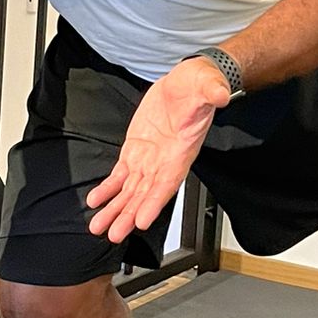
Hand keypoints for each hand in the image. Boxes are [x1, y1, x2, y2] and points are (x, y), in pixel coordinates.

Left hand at [87, 58, 229, 243]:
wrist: (186, 83)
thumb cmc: (199, 88)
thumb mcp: (207, 86)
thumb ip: (213, 92)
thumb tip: (221, 95)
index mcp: (182, 152)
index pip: (167, 183)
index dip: (154, 203)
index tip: (142, 221)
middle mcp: (165, 162)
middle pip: (145, 195)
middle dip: (129, 215)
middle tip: (114, 233)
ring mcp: (149, 159)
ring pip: (130, 191)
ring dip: (115, 209)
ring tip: (99, 226)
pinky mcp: (135, 151)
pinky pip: (120, 175)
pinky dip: (107, 188)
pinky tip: (96, 200)